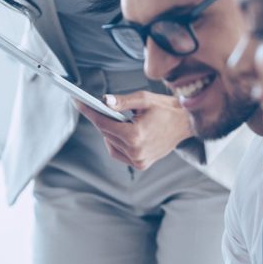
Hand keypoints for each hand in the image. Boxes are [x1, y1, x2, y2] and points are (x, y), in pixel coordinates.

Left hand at [77, 91, 192, 169]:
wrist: (185, 124)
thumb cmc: (166, 109)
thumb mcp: (144, 99)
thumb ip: (122, 101)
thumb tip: (104, 101)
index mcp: (136, 135)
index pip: (104, 123)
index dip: (89, 111)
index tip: (77, 102)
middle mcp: (136, 151)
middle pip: (106, 133)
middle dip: (99, 118)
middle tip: (93, 105)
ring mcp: (138, 160)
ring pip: (110, 144)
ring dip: (108, 131)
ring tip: (114, 118)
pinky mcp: (140, 164)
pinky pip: (118, 153)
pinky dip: (115, 142)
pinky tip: (121, 131)